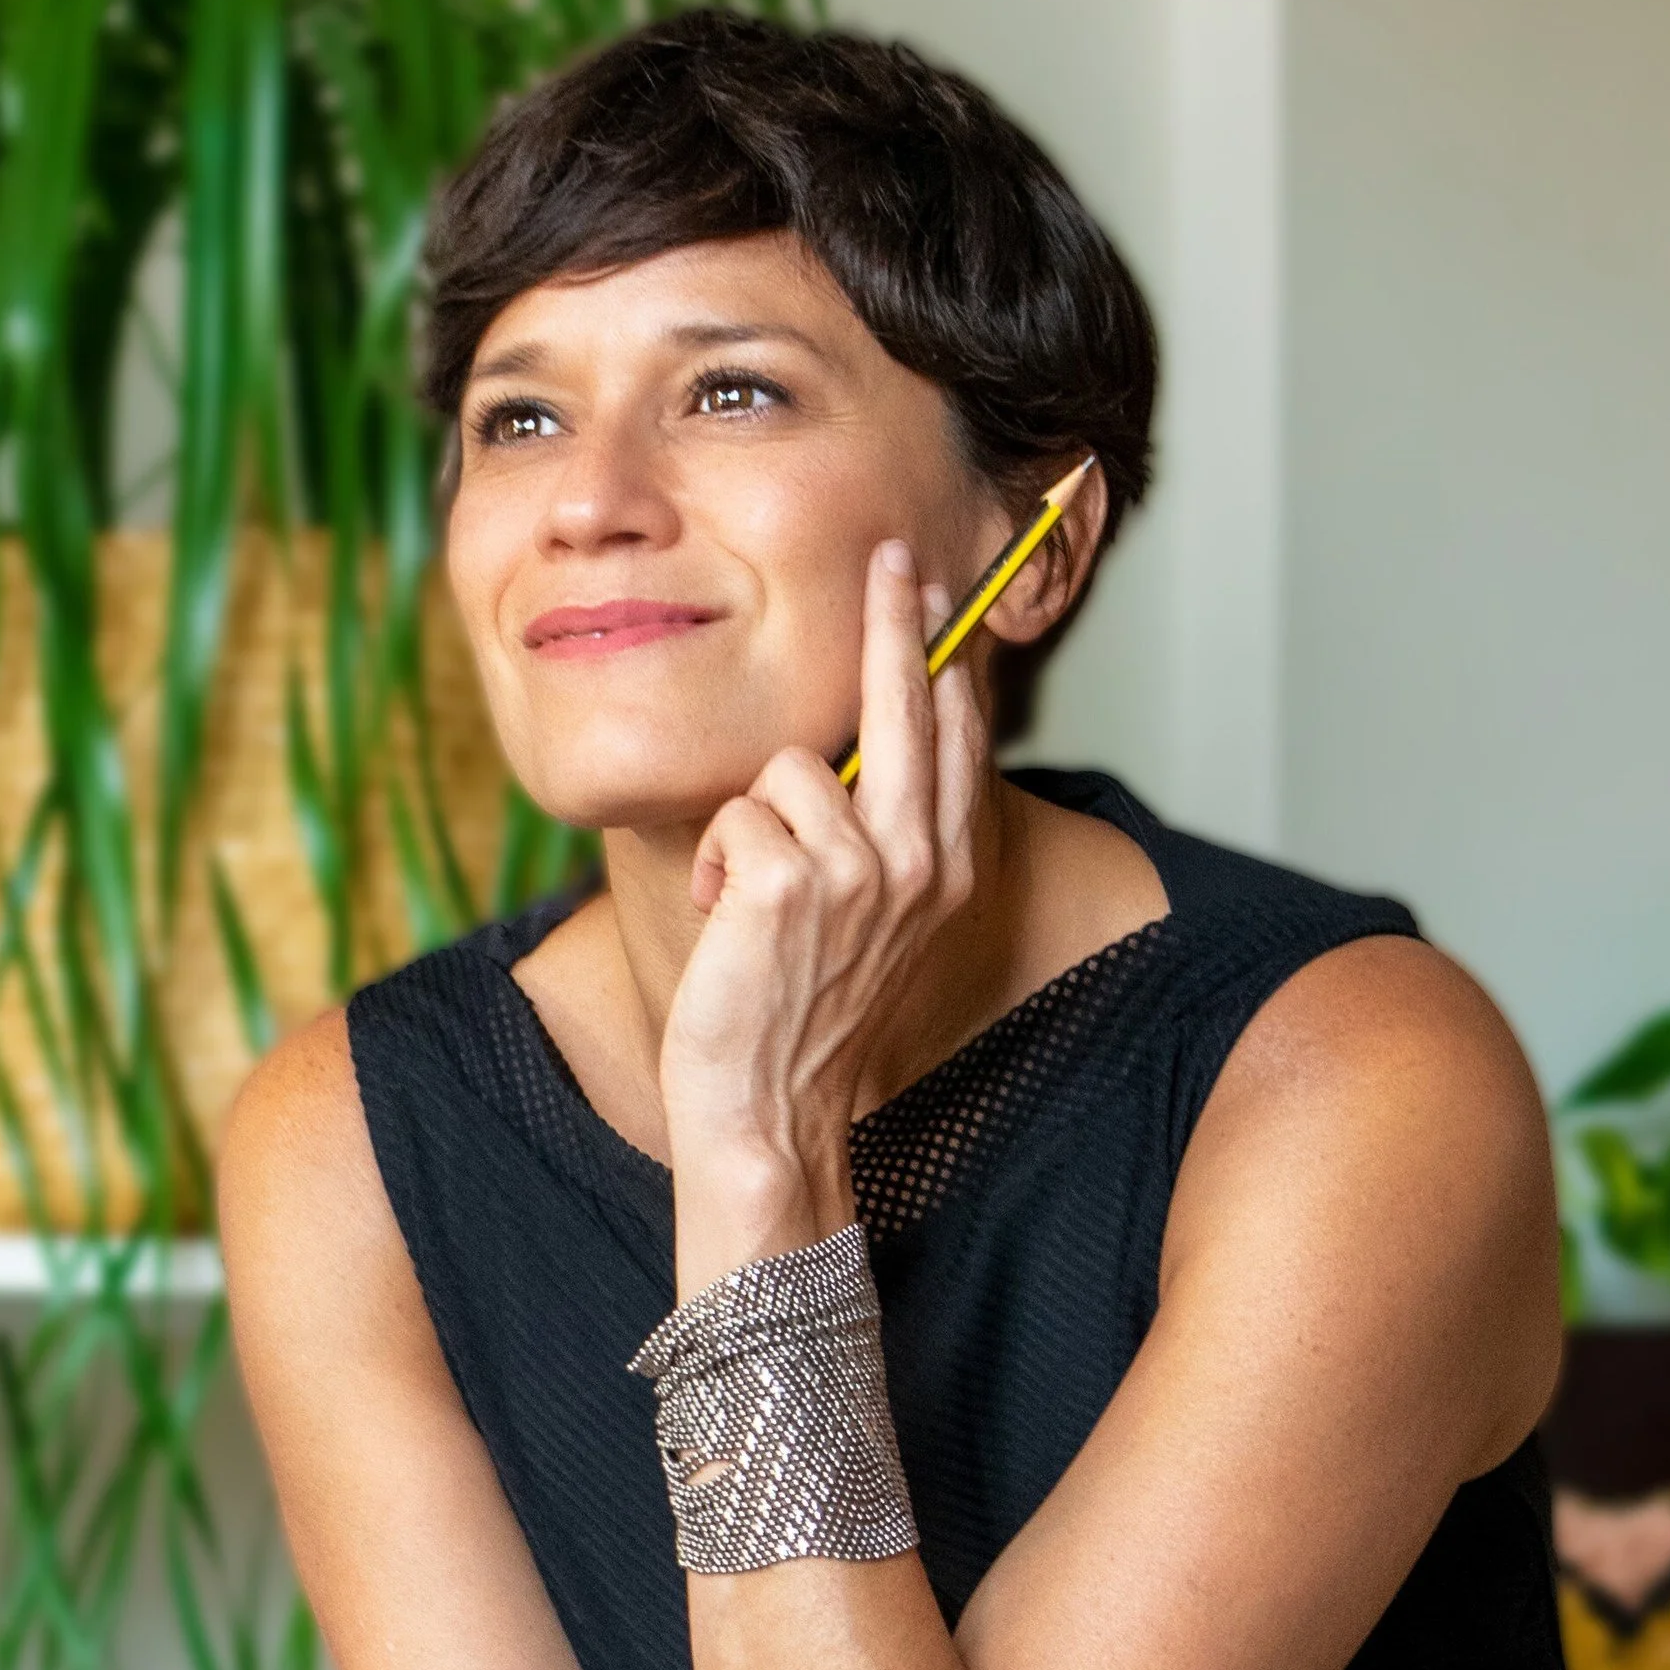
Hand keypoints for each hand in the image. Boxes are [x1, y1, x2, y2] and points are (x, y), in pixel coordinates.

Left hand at [662, 539, 985, 1289]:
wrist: (771, 1112)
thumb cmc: (800, 1021)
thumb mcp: (864, 928)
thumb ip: (879, 846)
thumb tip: (863, 761)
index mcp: (944, 872)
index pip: (955, 740)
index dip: (946, 664)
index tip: (938, 603)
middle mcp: (917, 862)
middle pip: (911, 704)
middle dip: (898, 620)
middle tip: (892, 557)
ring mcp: (859, 869)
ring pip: (792, 767)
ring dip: (750, 826)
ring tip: (746, 898)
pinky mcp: (788, 878)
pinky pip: (737, 811)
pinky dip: (714, 861)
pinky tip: (724, 920)